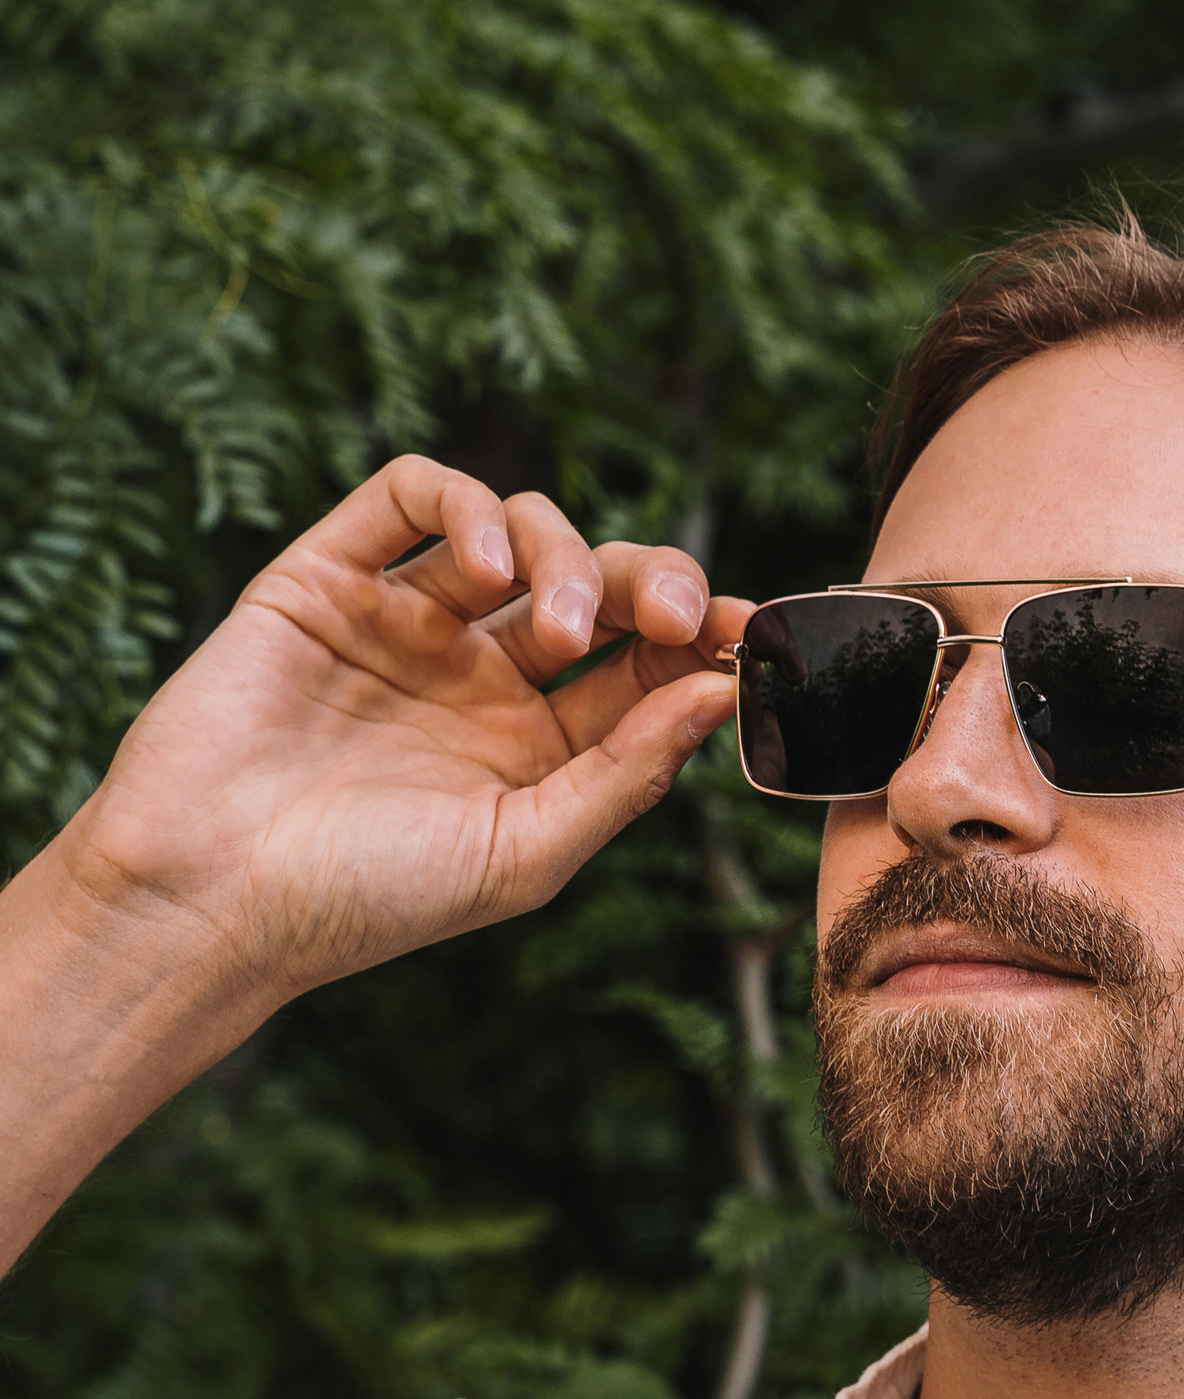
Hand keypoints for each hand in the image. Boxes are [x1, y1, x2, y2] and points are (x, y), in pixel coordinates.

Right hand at [52, 454, 745, 1004]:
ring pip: (520, 533)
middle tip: (680, 615)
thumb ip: (628, 771)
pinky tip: (489, 560)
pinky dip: (466, 505)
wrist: (216, 900)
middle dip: (655, 584)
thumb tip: (725, 690)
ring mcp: (409, 621)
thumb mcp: (529, 850)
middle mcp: (484, 675)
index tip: (751, 636)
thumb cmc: (373, 900)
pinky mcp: (327, 578)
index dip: (704, 639)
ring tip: (558, 630)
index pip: (645, 665)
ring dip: (565, 558)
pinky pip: (409, 498)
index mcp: (541, 744)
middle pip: (599, 587)